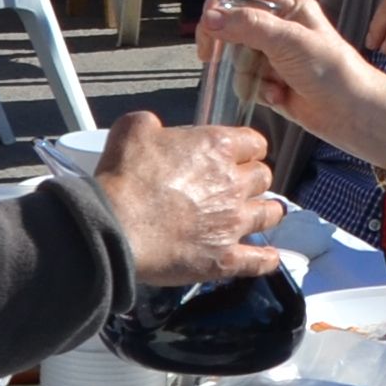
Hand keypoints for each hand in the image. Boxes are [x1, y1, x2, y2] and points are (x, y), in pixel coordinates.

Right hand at [83, 109, 285, 289]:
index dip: (247, 148)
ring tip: (260, 215)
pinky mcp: (224, 258)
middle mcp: (234, 184)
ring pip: (270, 214)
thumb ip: (153, 124)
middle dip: (254, 180)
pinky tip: (269, 257)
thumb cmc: (123, 177)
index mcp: (217, 148)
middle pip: (264, 177)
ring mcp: (233, 223)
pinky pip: (259, 261)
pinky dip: (266, 259)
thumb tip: (156, 130)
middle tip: (240, 186)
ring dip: (266, 212)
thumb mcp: (133, 128)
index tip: (239, 155)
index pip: (254, 142)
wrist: (116, 227)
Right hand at [194, 0, 385, 160]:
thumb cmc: (330, 70)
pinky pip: (248, 83)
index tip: (206, 23)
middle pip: (235, 28)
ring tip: (274, 86)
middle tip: (211, 57)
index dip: (220, 4)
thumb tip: (209, 17)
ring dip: (250, 75)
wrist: (353, 114)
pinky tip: (280, 98)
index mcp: (289, 7)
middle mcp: (281, 28)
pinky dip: (260, 92)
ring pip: (239, 60)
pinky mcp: (274, 83)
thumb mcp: (289, 41)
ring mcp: (276, 57)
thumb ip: (248, 26)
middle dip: (231, 47)